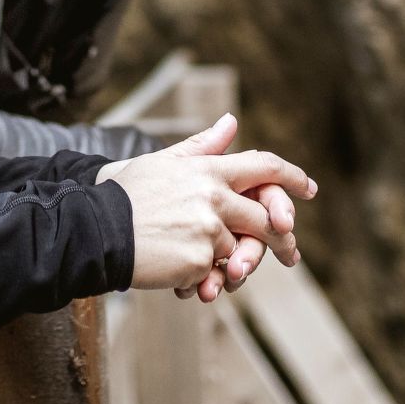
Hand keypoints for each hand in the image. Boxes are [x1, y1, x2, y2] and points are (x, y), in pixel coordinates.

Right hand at [101, 114, 314, 297]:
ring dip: (230, 265)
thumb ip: (201, 146)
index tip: (309, 188)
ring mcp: (208, 230)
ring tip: (216, 274)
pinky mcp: (198, 260)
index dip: (291, 177)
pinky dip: (205, 281)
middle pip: (264, 218)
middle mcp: (213, 197)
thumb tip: (231, 121)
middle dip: (281, 238)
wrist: (95, 230)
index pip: (263, 166)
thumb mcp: (162, 161)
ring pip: (238, 251)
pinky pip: (215, 274)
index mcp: (207, 170)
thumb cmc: (124, 194)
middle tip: (291, 253)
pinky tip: (187, 282)